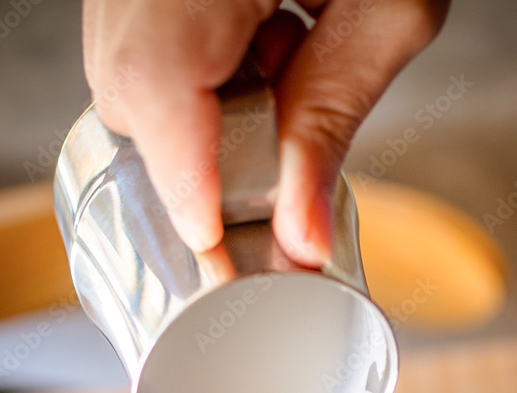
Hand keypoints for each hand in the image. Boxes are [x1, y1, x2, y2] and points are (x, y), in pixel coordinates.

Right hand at [82, 0, 448, 262]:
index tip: (216, 245)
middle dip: (190, 159)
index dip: (183, 179)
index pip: (158, 79)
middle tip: (258, 187)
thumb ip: (332, 120)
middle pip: (126, 86)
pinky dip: (199, 79)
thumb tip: (298, 237)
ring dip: (197, 119)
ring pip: (124, 71)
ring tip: (275, 94)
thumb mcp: (392, 8)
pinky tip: (262, 53)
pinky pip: (141, 41)